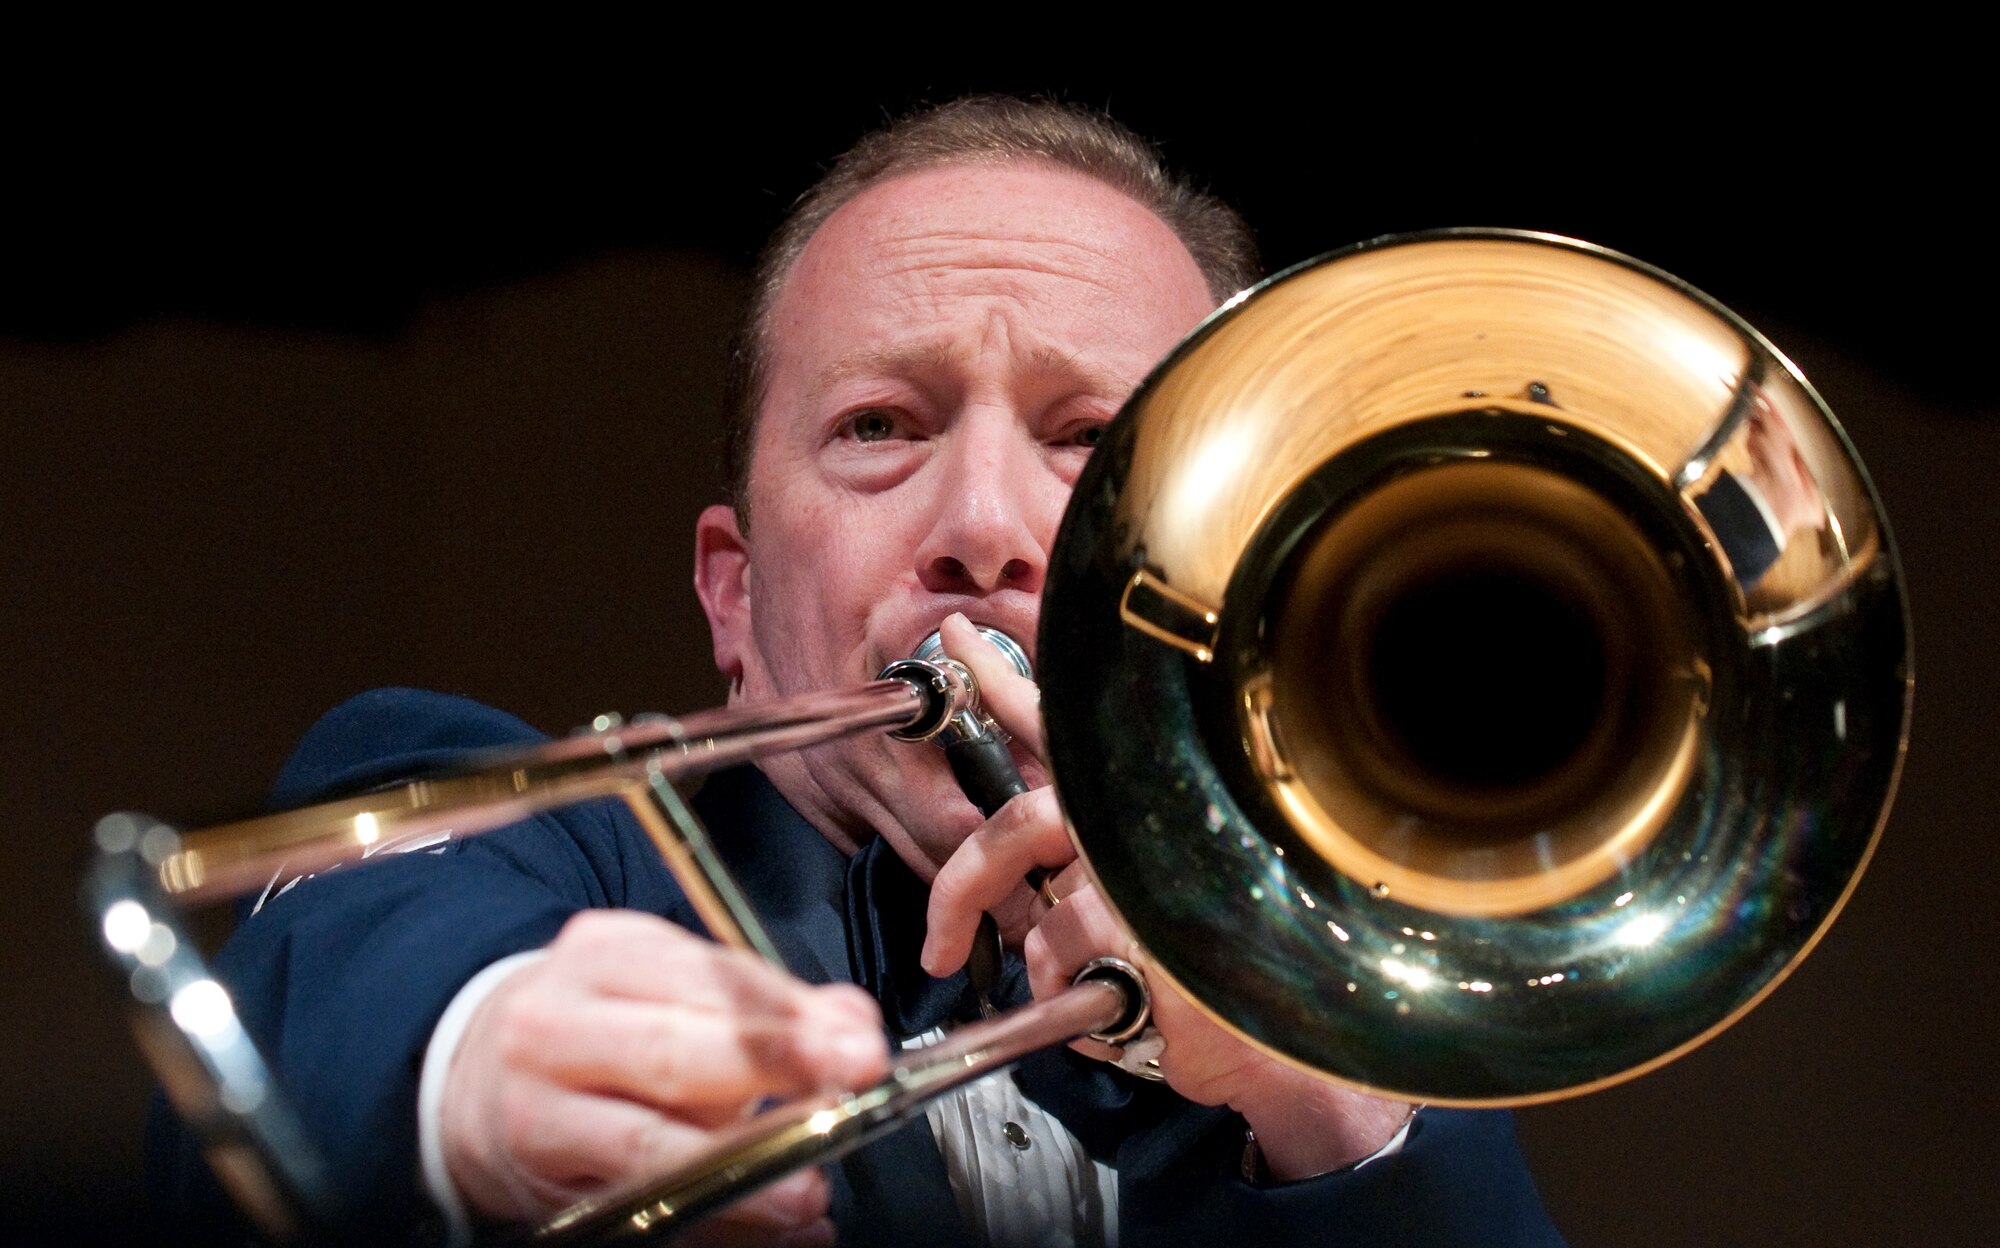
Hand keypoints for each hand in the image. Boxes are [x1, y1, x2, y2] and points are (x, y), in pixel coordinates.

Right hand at [441, 910, 887, 1244]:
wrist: (476, 1077)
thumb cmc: (599, 1020)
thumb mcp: (669, 980)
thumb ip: (762, 998)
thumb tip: (851, 1021)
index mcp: (600, 958)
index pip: (700, 981)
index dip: (783, 1015)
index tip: (857, 1041)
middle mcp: (555, 1031)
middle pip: (668, 1054)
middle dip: (769, 1070)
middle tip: (849, 1083)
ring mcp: (541, 1115)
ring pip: (645, 1148)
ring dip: (741, 1173)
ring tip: (808, 1190)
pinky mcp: (545, 1191)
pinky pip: (640, 1210)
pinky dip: (716, 1226)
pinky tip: (776, 1228)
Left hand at [921, 613, 1413, 1179]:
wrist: (1279, 1046)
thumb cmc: (1209, 967)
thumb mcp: (1140, 893)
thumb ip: (1076, 863)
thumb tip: (1006, 873)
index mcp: (1136, 801)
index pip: (1060, 722)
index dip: (1002, 676)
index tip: (956, 633)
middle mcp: (1144, 825)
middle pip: (1018, 823)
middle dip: (960, 889)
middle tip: (938, 945)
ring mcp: (1150, 882)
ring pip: (1041, 918)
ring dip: (1047, 970)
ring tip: (1091, 991)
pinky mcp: (1149, 942)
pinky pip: (1060, 971)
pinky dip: (1067, 1006)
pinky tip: (1120, 1013)